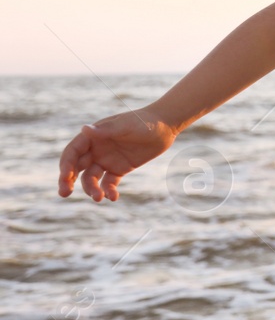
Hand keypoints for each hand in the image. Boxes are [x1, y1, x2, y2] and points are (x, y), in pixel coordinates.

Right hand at [58, 108, 177, 201]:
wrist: (165, 126)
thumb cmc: (143, 121)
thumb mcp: (125, 126)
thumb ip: (106, 131)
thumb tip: (84, 129)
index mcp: (92, 137)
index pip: (72, 152)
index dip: (65, 165)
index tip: (65, 177)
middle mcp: (95, 150)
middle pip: (76, 167)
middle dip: (67, 180)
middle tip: (64, 193)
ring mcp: (106, 160)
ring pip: (91, 178)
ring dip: (91, 189)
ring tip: (99, 198)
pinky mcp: (119, 170)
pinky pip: (109, 183)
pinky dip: (108, 191)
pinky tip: (113, 197)